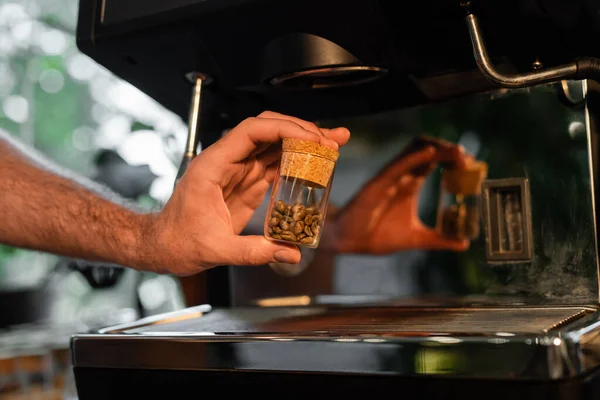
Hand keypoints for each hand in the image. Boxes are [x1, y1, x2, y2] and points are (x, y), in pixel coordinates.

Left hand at [141, 111, 349, 274]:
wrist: (163, 247)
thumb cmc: (176, 242)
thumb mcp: (214, 249)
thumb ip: (253, 252)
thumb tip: (290, 253)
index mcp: (213, 165)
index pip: (251, 132)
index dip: (284, 129)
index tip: (311, 137)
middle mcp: (227, 162)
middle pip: (268, 131)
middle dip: (302, 131)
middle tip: (331, 140)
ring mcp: (238, 171)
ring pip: (275, 146)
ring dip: (304, 143)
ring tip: (333, 146)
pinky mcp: (246, 184)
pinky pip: (275, 166)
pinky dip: (297, 163)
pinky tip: (315, 165)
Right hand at [323, 140, 471, 254]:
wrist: (351, 242)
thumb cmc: (378, 236)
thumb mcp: (416, 238)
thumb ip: (439, 240)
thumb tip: (464, 244)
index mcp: (411, 185)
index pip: (435, 162)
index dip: (453, 160)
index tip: (471, 165)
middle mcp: (402, 177)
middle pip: (428, 152)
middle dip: (449, 151)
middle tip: (467, 158)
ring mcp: (390, 178)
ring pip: (414, 151)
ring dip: (437, 149)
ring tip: (456, 153)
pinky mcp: (378, 183)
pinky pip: (397, 165)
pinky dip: (415, 157)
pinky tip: (431, 154)